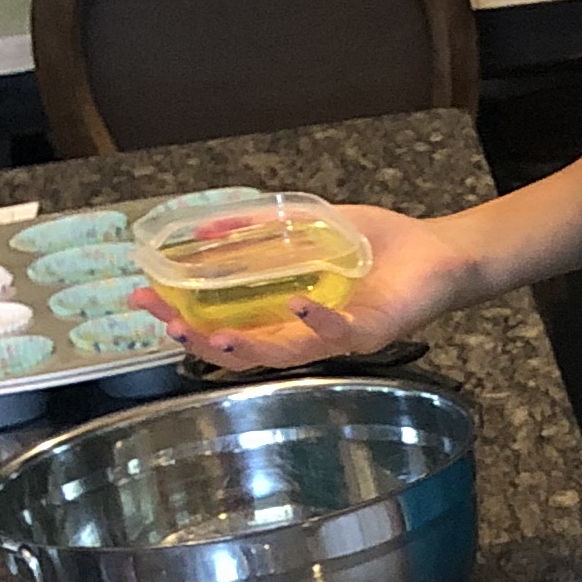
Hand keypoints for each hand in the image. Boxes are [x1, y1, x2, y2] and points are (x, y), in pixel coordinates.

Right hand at [137, 200, 473, 376]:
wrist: (439, 252)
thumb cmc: (378, 245)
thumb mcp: (308, 226)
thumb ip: (260, 228)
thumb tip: (204, 228)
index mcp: (286, 314)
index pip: (224, 322)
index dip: (183, 315)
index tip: (143, 298)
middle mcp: (306, 334)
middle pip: (243, 348)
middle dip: (199, 338)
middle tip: (163, 324)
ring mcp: (338, 338)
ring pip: (284, 354)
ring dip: (247, 347)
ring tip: (213, 335)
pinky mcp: (372, 331)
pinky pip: (338, 333)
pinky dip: (316, 320)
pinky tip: (294, 302)